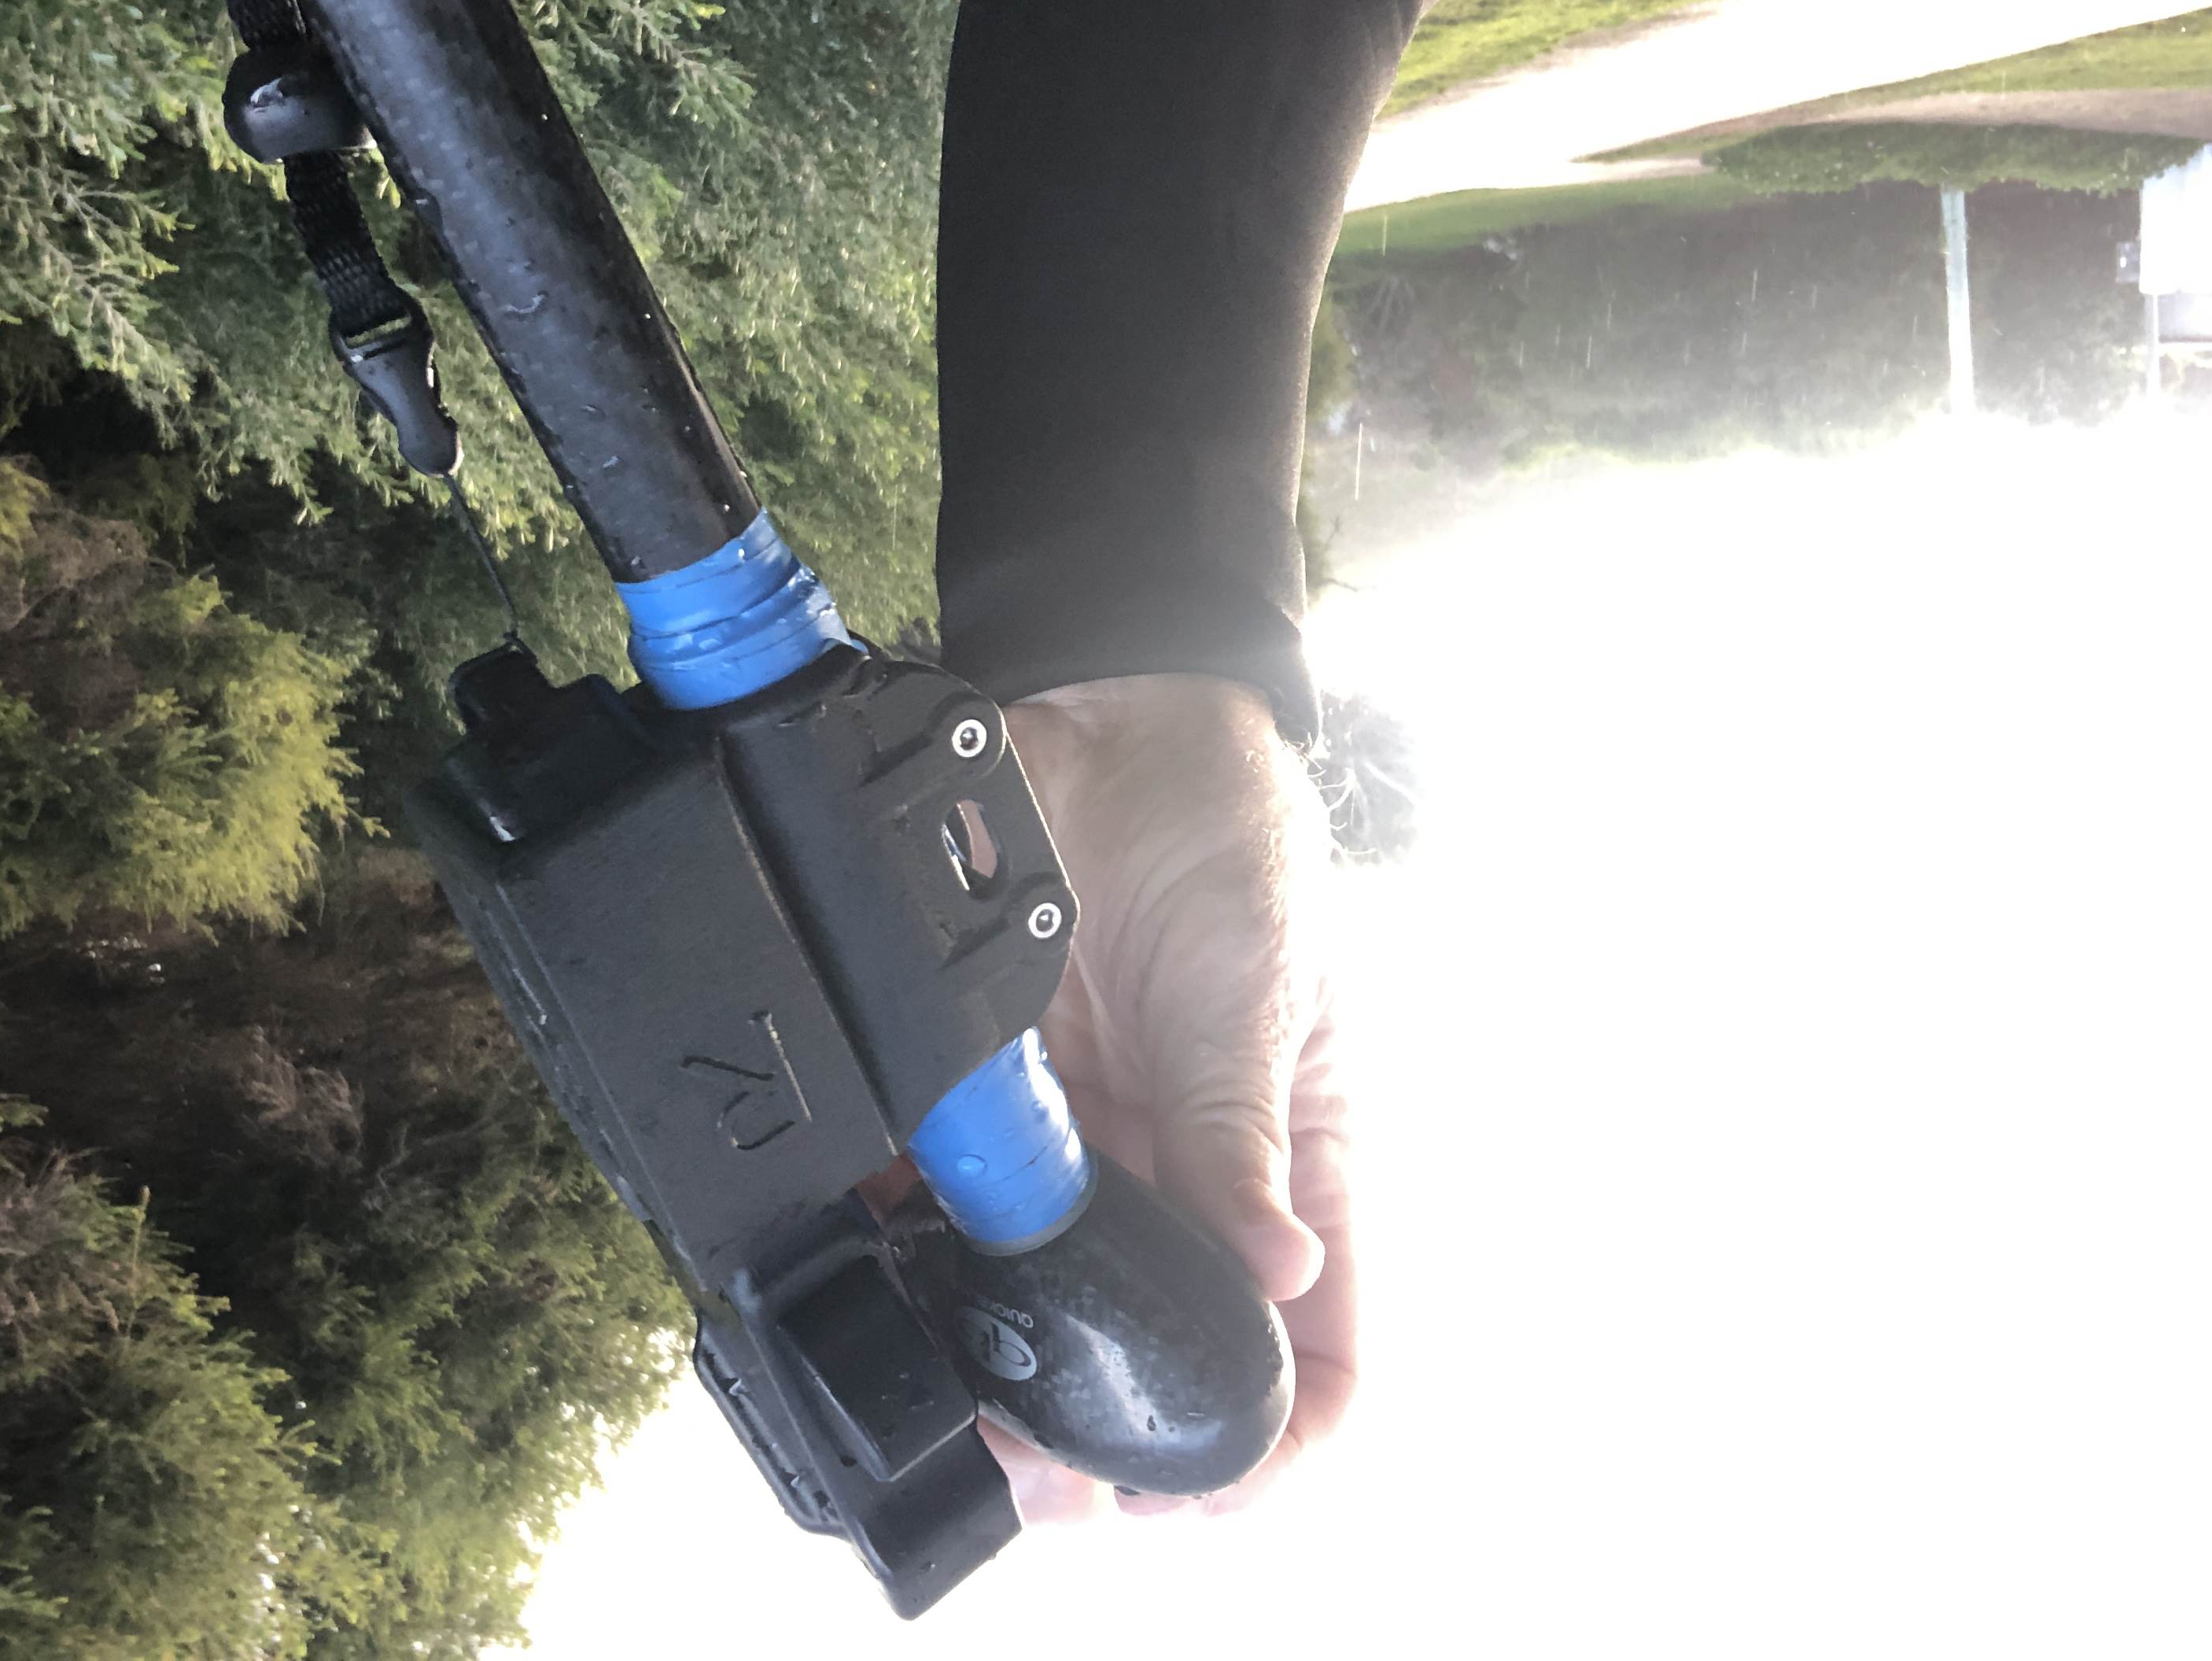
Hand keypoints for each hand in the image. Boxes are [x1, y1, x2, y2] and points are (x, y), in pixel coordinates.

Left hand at [988, 673, 1354, 1521]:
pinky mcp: (995, 1100)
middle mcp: (1188, 1172)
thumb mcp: (1261, 982)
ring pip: (1056, 1298)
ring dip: (1014, 1363)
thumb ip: (1248, 1130)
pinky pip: (946, 1200)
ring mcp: (1090, 1145)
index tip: (1204, 1488)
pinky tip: (894, 1277)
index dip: (1273, 1434)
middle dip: (1119, 1432)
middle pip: (1168, 1343)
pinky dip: (913, 1249)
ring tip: (975, 1406)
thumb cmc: (1230, 833)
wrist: (1109, 723)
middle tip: (1058, 1478)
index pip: (1317, 1334)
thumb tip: (1284, 1271)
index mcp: (1292, 1157)